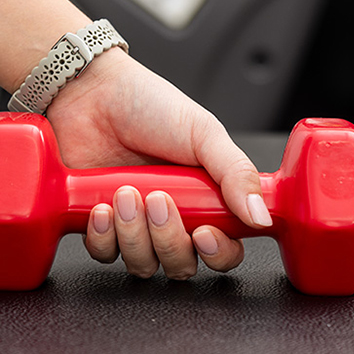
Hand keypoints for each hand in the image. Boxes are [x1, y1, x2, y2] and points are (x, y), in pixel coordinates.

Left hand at [46, 48, 271, 279]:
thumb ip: (236, 173)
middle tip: (156, 200)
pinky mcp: (98, 222)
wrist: (92, 90)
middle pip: (182, 263)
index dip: (217, 252)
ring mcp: (134, 222)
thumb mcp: (203, 132)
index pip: (225, 247)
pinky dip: (102, 236)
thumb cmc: (148, 104)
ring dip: (133, 234)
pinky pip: (104, 253)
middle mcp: (172, 215)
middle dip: (168, 238)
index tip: (203, 232)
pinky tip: (100, 206)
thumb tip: (261, 216)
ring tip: (124, 193)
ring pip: (143, 263)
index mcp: (205, 197)